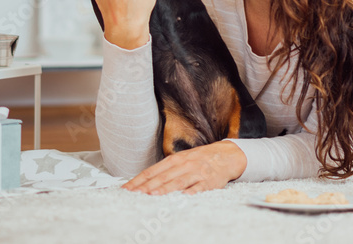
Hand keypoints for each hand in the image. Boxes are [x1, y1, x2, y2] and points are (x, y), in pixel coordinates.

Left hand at [122, 141, 246, 194]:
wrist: (225, 155)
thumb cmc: (199, 159)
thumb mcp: (181, 160)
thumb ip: (165, 170)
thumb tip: (145, 180)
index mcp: (174, 159)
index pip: (152, 170)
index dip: (139, 180)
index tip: (127, 188)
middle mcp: (183, 164)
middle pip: (162, 176)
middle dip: (147, 185)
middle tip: (134, 193)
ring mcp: (196, 172)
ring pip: (177, 181)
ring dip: (164, 188)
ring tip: (152, 194)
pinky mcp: (208, 181)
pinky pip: (198, 187)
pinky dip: (190, 192)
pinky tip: (181, 197)